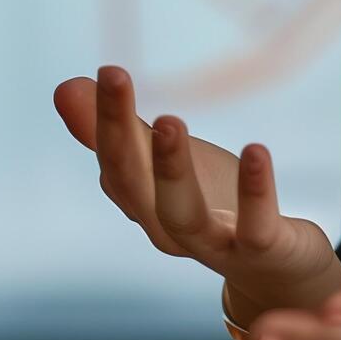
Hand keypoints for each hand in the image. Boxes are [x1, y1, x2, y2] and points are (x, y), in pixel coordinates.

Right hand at [49, 63, 338, 305]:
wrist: (278, 269)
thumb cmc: (215, 205)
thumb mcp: (167, 165)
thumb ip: (121, 132)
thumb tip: (63, 87)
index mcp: (145, 206)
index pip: (114, 162)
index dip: (104, 118)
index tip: (106, 70)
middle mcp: (171, 230)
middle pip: (134, 186)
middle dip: (119, 132)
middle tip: (114, 75)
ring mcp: (217, 245)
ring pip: (183, 216)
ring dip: (170, 169)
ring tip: (169, 119)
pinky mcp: (263, 252)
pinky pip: (256, 227)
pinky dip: (254, 192)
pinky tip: (257, 149)